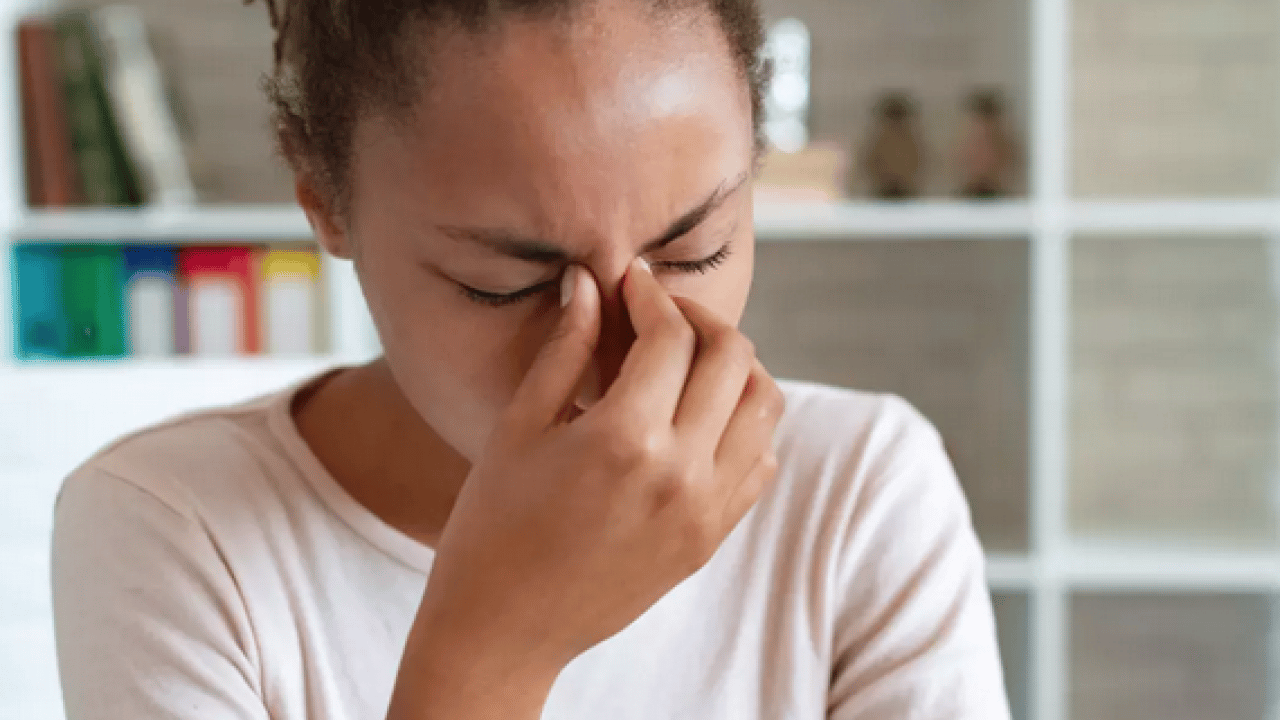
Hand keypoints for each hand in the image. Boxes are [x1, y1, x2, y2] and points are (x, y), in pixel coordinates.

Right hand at [390, 258, 783, 717]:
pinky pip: (759, 464)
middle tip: (660, 311)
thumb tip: (589, 282)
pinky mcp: (711, 539)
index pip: (671, 336)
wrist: (504, 630)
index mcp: (625, 440)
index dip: (650, 294)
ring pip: (764, 407)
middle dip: (699, 319)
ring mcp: (705, 511)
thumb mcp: (519, 427)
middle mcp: (681, 474)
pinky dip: (743, 426)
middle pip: (733, 358)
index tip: (629, 282)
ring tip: (688, 359)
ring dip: (735, 367)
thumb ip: (566, 348)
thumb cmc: (492, 526)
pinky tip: (697, 418)